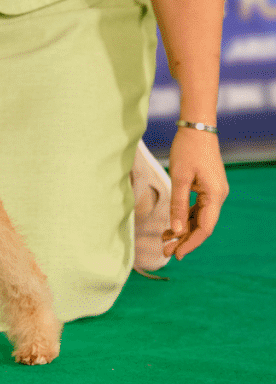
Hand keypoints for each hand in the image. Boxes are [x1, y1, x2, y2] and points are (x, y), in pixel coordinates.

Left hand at [162, 127, 228, 259]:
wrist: (196, 129)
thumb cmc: (188, 150)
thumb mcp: (179, 178)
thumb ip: (178, 205)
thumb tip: (176, 230)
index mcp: (215, 195)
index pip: (205, 228)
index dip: (191, 243)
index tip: (177, 255)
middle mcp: (218, 196)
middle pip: (202, 225)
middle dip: (184, 240)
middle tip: (165, 252)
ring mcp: (213, 192)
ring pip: (198, 218)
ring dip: (182, 230)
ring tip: (164, 241)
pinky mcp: (206, 188)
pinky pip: (196, 209)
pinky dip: (184, 218)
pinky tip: (171, 226)